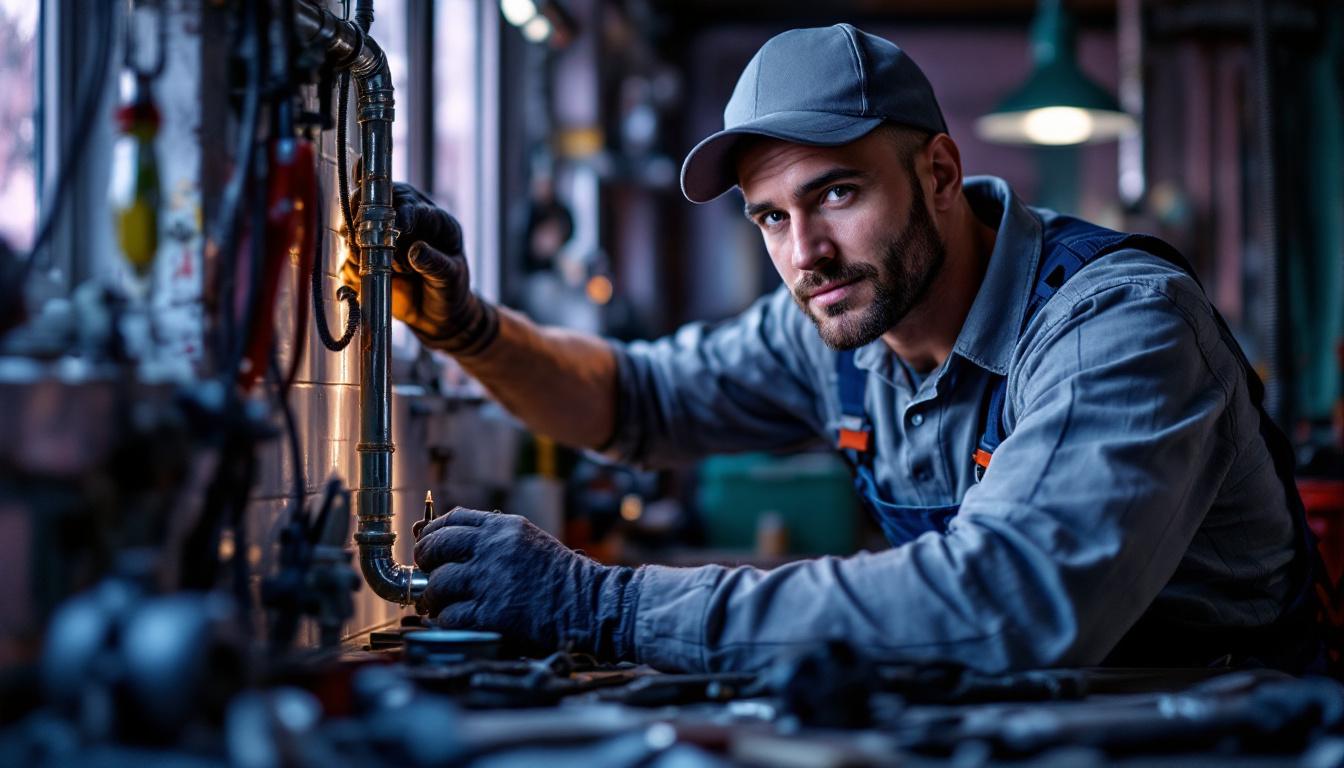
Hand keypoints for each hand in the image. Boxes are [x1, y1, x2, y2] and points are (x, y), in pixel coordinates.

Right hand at [341, 182, 497, 354]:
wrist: (437, 314)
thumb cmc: (451, 290)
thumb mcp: (452, 278)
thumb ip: (437, 264)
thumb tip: (416, 251)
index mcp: (431, 219)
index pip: (410, 204)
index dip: (401, 214)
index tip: (397, 230)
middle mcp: (404, 220)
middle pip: (374, 203)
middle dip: (368, 220)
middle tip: (371, 243)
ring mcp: (381, 238)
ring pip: (355, 226)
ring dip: (362, 247)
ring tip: (386, 270)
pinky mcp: (365, 258)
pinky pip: (349, 255)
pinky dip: (353, 266)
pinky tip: (371, 279)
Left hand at [413, 507, 637, 659]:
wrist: (589, 604)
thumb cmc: (562, 578)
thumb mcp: (529, 540)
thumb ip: (493, 539)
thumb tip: (449, 548)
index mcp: (504, 527)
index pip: (450, 520)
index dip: (431, 535)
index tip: (427, 548)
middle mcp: (493, 548)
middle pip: (436, 548)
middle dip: (426, 564)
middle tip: (428, 578)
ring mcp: (490, 581)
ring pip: (439, 584)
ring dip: (435, 598)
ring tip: (442, 605)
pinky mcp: (491, 613)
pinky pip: (450, 616)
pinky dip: (448, 621)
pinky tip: (459, 621)